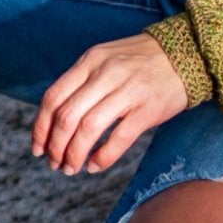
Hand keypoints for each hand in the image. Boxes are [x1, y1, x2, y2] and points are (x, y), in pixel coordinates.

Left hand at [32, 34, 188, 174]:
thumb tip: (55, 118)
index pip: (53, 97)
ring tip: (71, 168)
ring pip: (88, 129)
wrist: (185, 53)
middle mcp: (104, 74)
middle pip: (67, 116)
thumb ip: (81, 81)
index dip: (40, 127)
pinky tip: (94, 166)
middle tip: (54, 163)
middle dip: (55, 146)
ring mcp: (127, 91)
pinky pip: (118, 139)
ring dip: (74, 154)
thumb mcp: (104, 59)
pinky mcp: (147, 109)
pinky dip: (102, 158)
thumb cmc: (139, 61)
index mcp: (89, 61)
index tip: (37, 148)